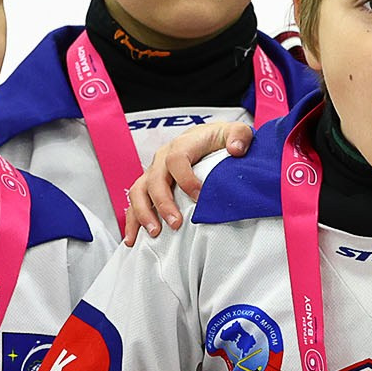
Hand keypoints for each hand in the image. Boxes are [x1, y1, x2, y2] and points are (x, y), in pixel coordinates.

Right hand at [122, 122, 255, 243]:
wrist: (207, 139)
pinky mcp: (149, 185)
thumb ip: (239, 136)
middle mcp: (163, 157)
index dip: (185, 179)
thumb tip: (236, 148)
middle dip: (163, 203)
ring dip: (144, 213)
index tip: (198, 197)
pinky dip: (132, 221)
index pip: (177, 159)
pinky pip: (135, 203)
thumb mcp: (235, 131)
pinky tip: (134, 239)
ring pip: (139, 191)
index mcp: (183, 144)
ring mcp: (154, 172)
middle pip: (155, 179)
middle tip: (176, 224)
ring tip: (154, 233)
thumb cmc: (219, 139)